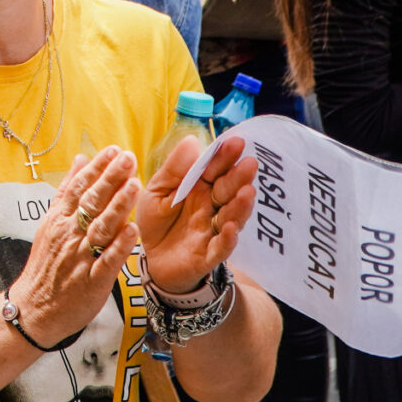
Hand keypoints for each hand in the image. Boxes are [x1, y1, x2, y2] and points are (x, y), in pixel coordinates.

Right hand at [4, 148, 139, 348]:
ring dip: (119, 205)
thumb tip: (80, 160)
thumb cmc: (46, 265)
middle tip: (128, 158)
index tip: (113, 151)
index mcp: (60, 220)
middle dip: (111, 179)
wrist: (34, 308)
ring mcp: (81, 257)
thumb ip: (67, 191)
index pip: (79, 187)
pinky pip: (107, 261)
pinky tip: (132, 230)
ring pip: (101, 227)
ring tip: (134, 184)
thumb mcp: (50, 223)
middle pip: (91, 202)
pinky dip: (119, 246)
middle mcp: (70, 235)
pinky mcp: (93, 280)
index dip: (97, 168)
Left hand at [137, 133, 257, 296]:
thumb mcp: (157, 191)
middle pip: (228, 190)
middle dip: (239, 177)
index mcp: (199, 188)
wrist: (151, 260)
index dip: (224, 156)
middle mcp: (211, 207)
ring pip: (231, 217)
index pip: (214, 169)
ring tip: (247, 192)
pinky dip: (227, 239)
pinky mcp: (208, 255)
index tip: (236, 141)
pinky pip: (220, 248)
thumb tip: (192, 140)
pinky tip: (231, 228)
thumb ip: (174, 169)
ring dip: (240, 206)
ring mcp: (212, 230)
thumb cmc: (157, 221)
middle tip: (250, 163)